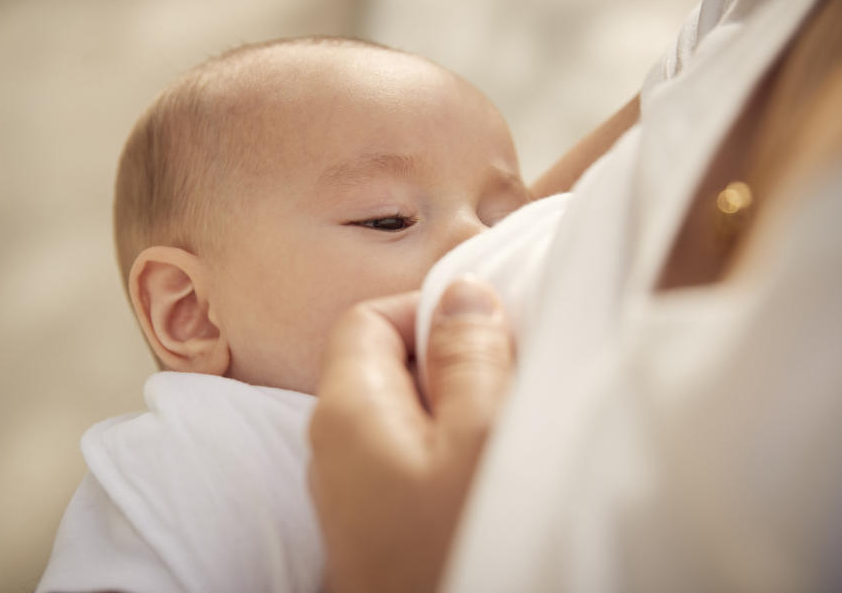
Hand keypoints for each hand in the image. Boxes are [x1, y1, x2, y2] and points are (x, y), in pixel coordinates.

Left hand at [309, 277, 513, 592]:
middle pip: (383, 366)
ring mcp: (352, 493)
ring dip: (455, 409)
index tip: (487, 330)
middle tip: (508, 381)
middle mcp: (333, 449)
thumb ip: (468, 355)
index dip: (428, 311)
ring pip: (401, 416)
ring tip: (503, 430)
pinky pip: (406, 462)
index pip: (368, 319)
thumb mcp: (480, 436)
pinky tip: (485, 475)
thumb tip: (459, 295)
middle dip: (449, 361)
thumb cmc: (459, 547)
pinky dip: (447, 451)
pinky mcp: (375, 528)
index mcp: (345, 411)